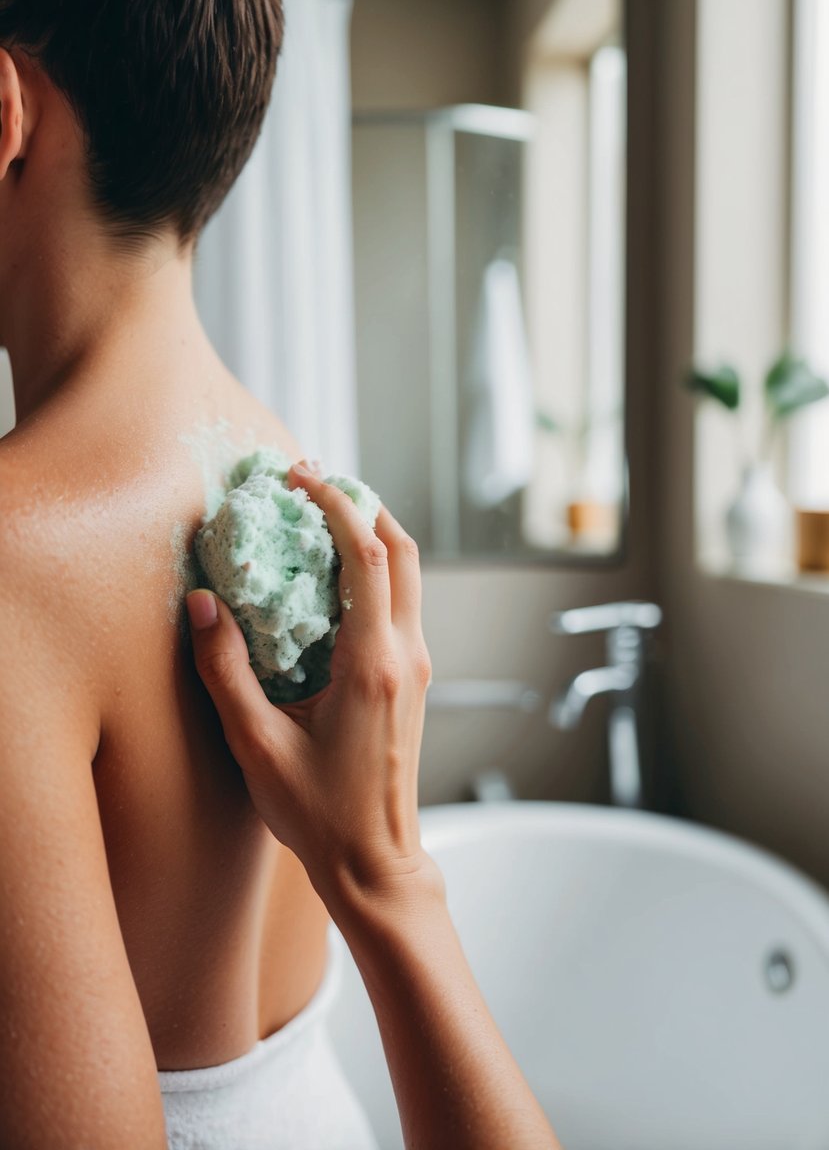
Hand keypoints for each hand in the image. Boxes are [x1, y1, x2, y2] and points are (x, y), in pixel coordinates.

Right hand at [185, 463, 440, 909]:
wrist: (375, 861)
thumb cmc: (318, 813)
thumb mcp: (256, 744)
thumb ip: (226, 670)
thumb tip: (202, 605)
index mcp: (374, 665)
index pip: (368, 556)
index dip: (336, 504)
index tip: (301, 478)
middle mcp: (407, 656)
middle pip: (403, 550)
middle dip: (362, 505)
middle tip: (314, 485)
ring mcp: (418, 667)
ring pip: (410, 575)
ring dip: (373, 535)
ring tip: (322, 519)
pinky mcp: (414, 680)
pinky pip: (402, 604)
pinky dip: (376, 572)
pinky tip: (333, 580)